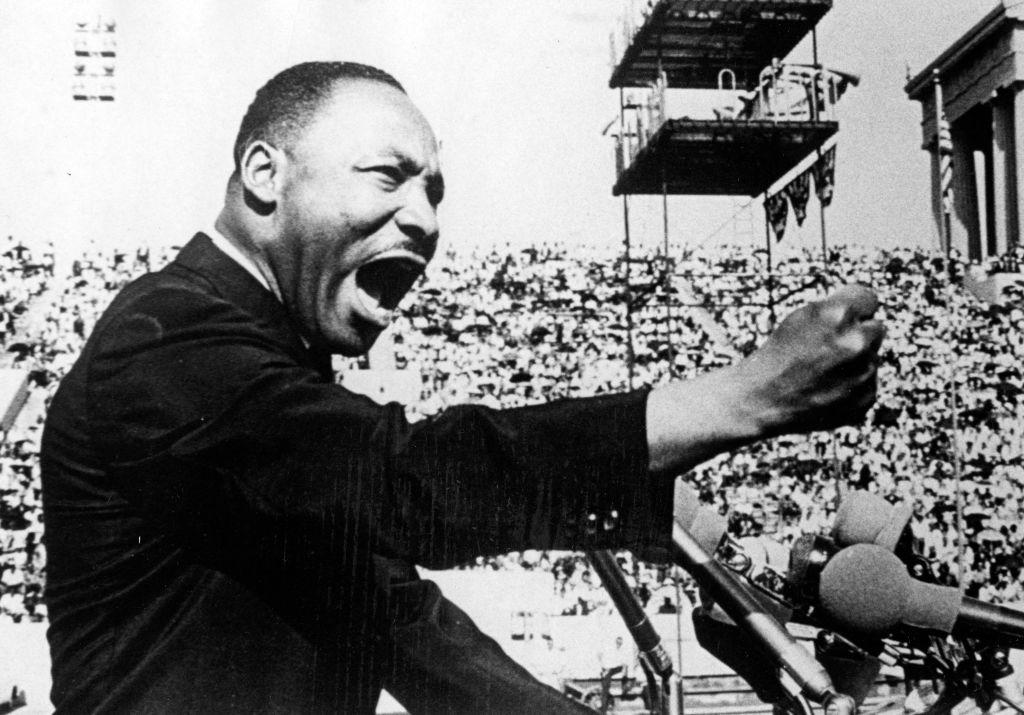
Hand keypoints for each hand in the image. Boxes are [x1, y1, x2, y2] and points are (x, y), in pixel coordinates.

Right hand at [645, 284, 883, 474]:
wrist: (760, 400)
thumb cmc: (778, 355)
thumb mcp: (800, 317)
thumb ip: (839, 307)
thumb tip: (871, 311)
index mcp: (839, 314)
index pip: (869, 298)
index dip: (853, 308)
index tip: (841, 318)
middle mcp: (856, 342)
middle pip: (876, 328)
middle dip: (857, 334)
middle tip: (827, 347)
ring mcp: (863, 374)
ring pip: (871, 358)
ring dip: (854, 363)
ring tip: (821, 371)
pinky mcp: (865, 400)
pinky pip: (868, 384)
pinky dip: (851, 386)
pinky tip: (826, 388)